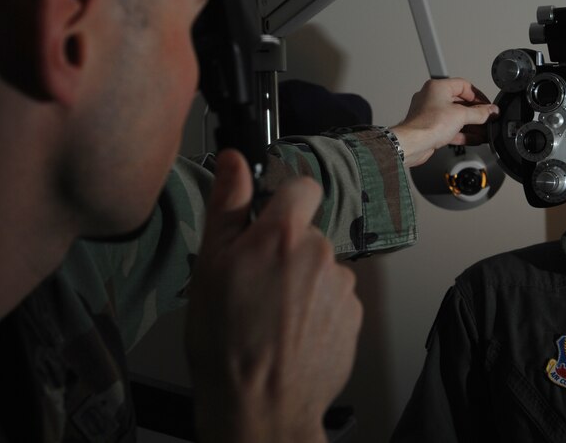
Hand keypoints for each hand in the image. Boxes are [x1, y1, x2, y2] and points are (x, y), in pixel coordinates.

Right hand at [186, 149, 361, 442]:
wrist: (261, 405)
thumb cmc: (226, 341)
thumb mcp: (210, 265)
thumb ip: (227, 205)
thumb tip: (234, 159)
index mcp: (285, 235)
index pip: (302, 186)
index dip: (284, 200)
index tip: (269, 220)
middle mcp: (321, 254)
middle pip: (308, 233)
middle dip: (286, 250)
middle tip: (256, 284)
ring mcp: (342, 287)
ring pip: (321, 267)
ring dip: (302, 282)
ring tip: (272, 315)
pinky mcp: (354, 317)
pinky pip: (334, 298)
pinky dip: (317, 309)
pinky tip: (291, 332)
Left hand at [391, 78, 498, 166]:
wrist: (412, 144)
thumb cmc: (427, 125)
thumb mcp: (461, 116)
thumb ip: (480, 113)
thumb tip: (491, 111)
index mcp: (437, 87)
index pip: (464, 86)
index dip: (478, 96)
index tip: (488, 105)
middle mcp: (433, 98)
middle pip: (461, 102)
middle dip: (476, 113)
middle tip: (488, 118)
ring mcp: (431, 114)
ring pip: (456, 117)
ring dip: (471, 125)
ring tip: (485, 131)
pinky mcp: (431, 128)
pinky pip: (451, 128)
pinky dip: (463, 133)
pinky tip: (474, 139)